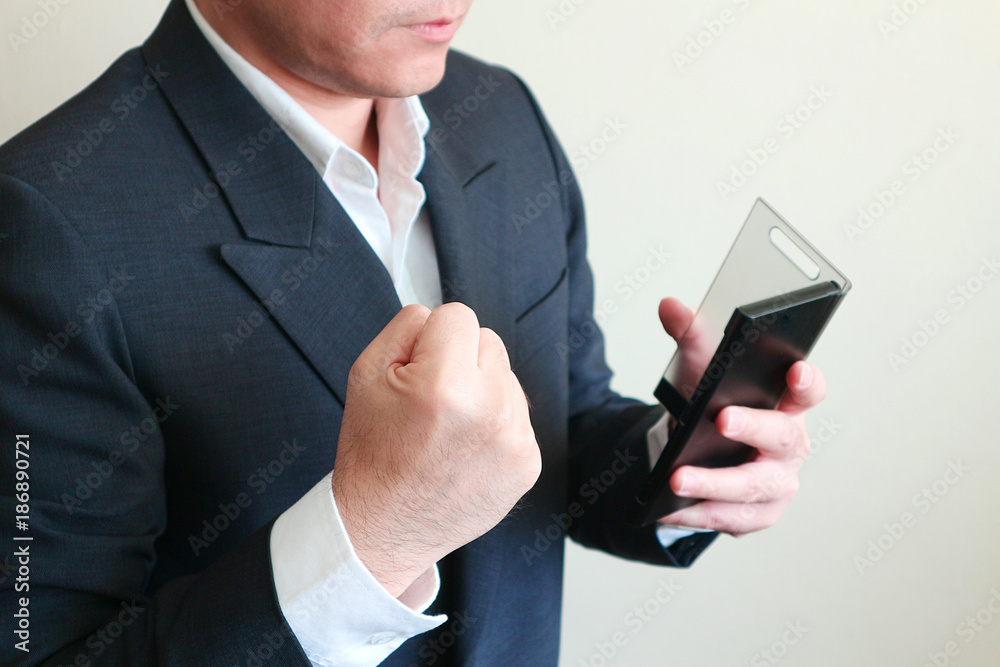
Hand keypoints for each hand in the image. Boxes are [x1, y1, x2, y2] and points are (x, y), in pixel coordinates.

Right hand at [331, 303, 540, 595]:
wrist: (383, 528)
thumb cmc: (372, 453)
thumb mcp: (365, 374)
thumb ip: (406, 327)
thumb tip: (438, 314)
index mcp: (446, 385)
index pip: (457, 315)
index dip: (429, 339)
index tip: (415, 369)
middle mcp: (490, 410)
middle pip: (488, 341)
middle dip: (459, 360)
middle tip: (429, 401)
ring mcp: (515, 439)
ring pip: (506, 376)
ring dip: (481, 390)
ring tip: (447, 428)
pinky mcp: (529, 462)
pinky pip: (517, 414)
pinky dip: (494, 423)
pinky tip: (465, 449)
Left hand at [655, 298, 826, 535]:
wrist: (702, 453)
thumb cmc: (714, 406)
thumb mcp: (701, 373)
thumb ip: (690, 339)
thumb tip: (670, 307)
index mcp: (786, 404)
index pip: (808, 390)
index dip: (807, 383)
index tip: (796, 372)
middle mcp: (790, 444)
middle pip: (782, 438)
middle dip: (754, 428)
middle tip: (723, 420)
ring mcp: (777, 483)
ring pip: (753, 486)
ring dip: (715, 483)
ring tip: (678, 478)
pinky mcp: (757, 514)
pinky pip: (729, 517)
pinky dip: (697, 511)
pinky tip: (670, 505)